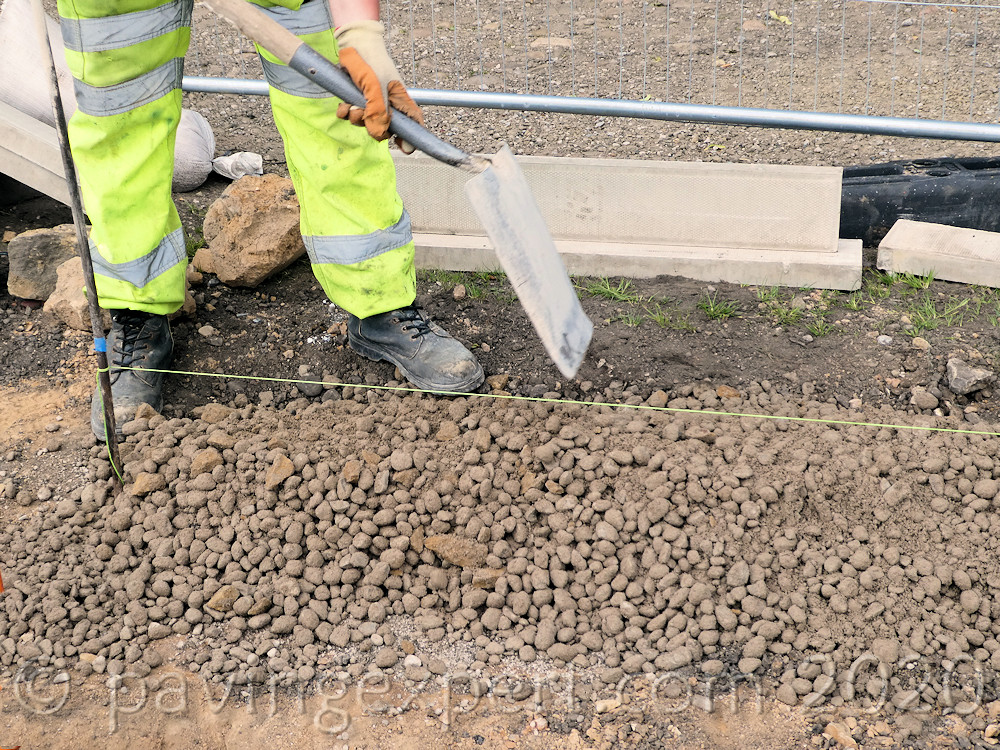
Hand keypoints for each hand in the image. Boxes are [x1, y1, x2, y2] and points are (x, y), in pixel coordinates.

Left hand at [334, 20, 422, 152]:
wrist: (352, 45)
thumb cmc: (371, 61)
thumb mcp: (375, 86)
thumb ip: (378, 111)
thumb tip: (378, 134)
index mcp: (400, 101)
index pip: (413, 124)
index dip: (411, 138)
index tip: (404, 147)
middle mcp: (388, 105)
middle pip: (384, 129)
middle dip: (372, 127)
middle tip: (364, 115)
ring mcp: (371, 104)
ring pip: (365, 124)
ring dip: (356, 118)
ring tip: (352, 105)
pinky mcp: (356, 100)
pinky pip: (350, 116)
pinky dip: (345, 113)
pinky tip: (344, 104)